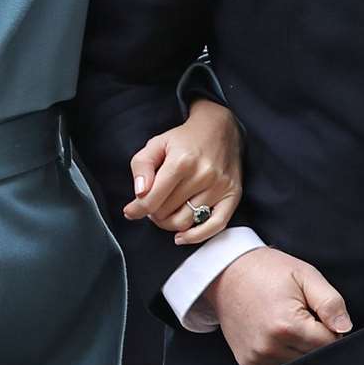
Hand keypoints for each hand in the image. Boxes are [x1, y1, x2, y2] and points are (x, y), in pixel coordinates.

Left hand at [124, 99, 241, 243]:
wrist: (220, 128)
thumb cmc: (184, 138)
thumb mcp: (156, 143)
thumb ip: (141, 166)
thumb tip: (140, 194)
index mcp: (181, 161)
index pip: (152, 200)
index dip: (136, 209)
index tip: (130, 211)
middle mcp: (203, 175)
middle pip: (167, 213)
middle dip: (154, 212)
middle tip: (153, 203)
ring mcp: (219, 186)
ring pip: (185, 222)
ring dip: (169, 222)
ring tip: (166, 211)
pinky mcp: (232, 194)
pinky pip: (215, 225)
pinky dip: (196, 236)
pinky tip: (181, 236)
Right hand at [204, 247, 351, 364]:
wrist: (227, 273)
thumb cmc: (267, 270)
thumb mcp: (305, 275)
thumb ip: (330, 302)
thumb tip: (345, 328)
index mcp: (286, 325)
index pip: (328, 343)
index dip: (330, 327)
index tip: (318, 311)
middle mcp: (269, 346)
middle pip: (313, 356)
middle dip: (314, 337)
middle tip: (301, 312)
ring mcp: (257, 357)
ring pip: (297, 363)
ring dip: (299, 346)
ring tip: (285, 319)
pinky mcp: (248, 361)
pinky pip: (278, 364)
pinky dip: (282, 350)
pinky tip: (274, 329)